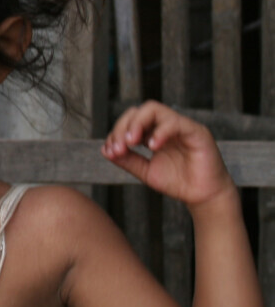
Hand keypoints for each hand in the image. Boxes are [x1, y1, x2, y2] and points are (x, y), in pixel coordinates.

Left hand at [102, 101, 233, 208]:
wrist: (202, 197)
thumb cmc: (177, 182)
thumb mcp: (145, 171)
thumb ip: (127, 160)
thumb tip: (104, 149)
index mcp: (154, 132)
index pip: (131, 119)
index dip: (117, 132)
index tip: (112, 151)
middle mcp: (167, 126)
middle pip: (139, 110)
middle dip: (124, 126)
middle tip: (120, 146)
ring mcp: (182, 126)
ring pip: (154, 109)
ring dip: (137, 123)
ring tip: (131, 142)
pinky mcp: (197, 132)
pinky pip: (175, 123)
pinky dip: (160, 131)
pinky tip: (152, 146)